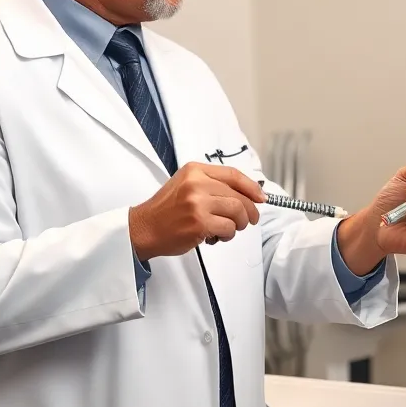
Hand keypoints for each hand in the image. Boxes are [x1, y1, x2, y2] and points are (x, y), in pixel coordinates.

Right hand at [129, 162, 266, 261]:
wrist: (144, 228)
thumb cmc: (167, 210)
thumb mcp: (187, 185)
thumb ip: (213, 185)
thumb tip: (249, 194)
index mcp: (195, 170)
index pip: (233, 175)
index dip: (252, 187)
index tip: (261, 198)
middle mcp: (197, 183)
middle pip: (239, 195)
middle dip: (249, 211)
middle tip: (248, 220)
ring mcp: (198, 203)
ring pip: (238, 212)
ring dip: (238, 224)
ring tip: (228, 229)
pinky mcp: (199, 223)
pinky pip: (228, 228)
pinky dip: (227, 235)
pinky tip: (216, 236)